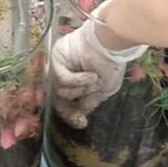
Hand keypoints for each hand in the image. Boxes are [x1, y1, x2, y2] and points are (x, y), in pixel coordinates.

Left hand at [50, 4, 147, 128]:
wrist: (110, 44)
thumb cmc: (110, 64)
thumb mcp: (104, 89)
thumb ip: (89, 102)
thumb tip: (80, 115)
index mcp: (76, 82)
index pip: (67, 102)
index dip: (72, 115)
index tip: (81, 123)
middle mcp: (65, 74)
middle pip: (60, 98)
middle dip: (71, 107)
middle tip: (80, 114)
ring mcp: (59, 66)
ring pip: (62, 90)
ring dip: (81, 88)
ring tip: (95, 79)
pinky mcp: (57, 57)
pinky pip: (62, 78)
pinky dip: (78, 80)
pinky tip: (91, 75)